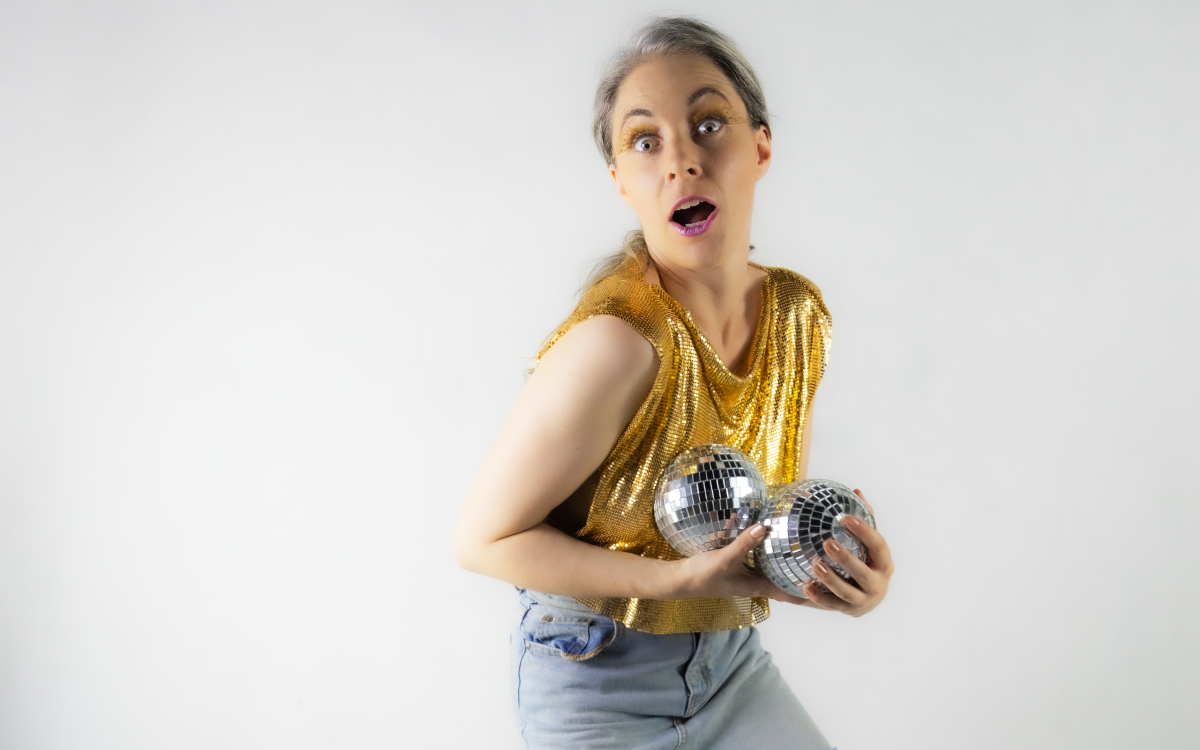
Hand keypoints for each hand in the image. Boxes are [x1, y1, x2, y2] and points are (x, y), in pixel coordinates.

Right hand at [674, 522, 809, 604]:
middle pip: (784, 579)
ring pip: (770, 565)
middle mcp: (755, 582)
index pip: (789, 594)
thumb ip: (745, 543)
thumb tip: (766, 527)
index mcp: (757, 587)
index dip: (809, 593)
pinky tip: (762, 526)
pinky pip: (754, 554)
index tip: (829, 590)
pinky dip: (761, 544)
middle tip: (822, 562)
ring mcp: (746, 573)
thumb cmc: (703, 576)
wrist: (680, 580)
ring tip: (801, 545)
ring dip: (783, 558)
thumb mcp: (725, 559)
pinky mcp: (736, 564)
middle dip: (801, 573)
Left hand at [802, 489, 893, 616]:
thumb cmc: (867, 561)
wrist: (869, 597)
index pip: (879, 546)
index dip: (864, 531)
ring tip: (814, 563)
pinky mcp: (849, 611)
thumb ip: (864, 519)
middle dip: (846, 559)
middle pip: (863, 573)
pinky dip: (819, 596)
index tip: (845, 517)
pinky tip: (805, 585)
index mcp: (885, 564)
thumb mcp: (869, 544)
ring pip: (847, 592)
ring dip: (830, 579)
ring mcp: (864, 601)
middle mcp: (878, 585)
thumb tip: (856, 491)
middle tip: (827, 542)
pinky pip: (832, 605)